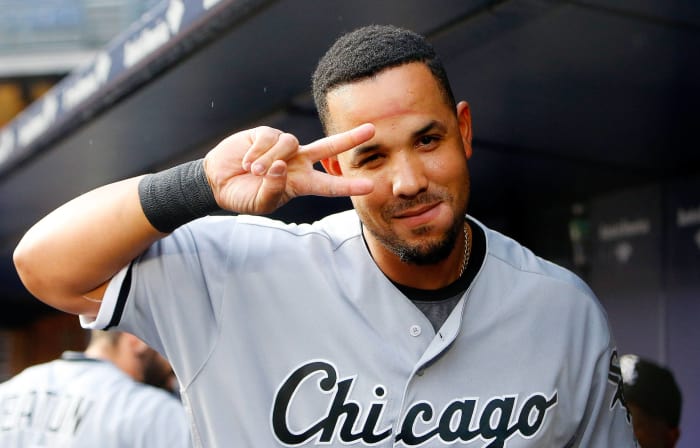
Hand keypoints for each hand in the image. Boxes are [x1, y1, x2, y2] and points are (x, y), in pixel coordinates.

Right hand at [203, 124, 374, 213]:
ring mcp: (283, 146)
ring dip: (271, 160)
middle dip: (350, 138)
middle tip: (372, 129)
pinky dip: (258, 153)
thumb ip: (274, 189)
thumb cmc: (244, 196)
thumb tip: (282, 166)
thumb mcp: (261, 203)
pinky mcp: (266, 133)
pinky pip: (270, 138)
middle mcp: (297, 162)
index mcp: (301, 183)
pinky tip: (248, 162)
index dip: (348, 186)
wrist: (218, 182)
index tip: (370, 186)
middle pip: (328, 147)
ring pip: (290, 144)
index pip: (329, 185)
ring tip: (255, 172)